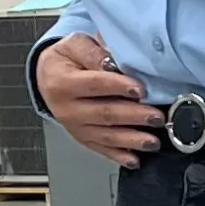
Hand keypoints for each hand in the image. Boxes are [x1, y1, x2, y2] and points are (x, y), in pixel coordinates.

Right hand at [35, 34, 163, 168]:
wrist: (48, 77)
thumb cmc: (66, 59)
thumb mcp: (75, 45)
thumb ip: (95, 52)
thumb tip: (115, 63)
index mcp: (63, 82)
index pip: (95, 85)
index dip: (119, 87)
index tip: (141, 89)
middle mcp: (67, 108)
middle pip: (104, 114)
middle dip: (134, 116)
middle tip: (156, 117)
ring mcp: (75, 126)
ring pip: (106, 136)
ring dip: (132, 140)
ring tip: (153, 141)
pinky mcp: (82, 138)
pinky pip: (102, 149)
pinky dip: (119, 156)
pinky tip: (135, 160)